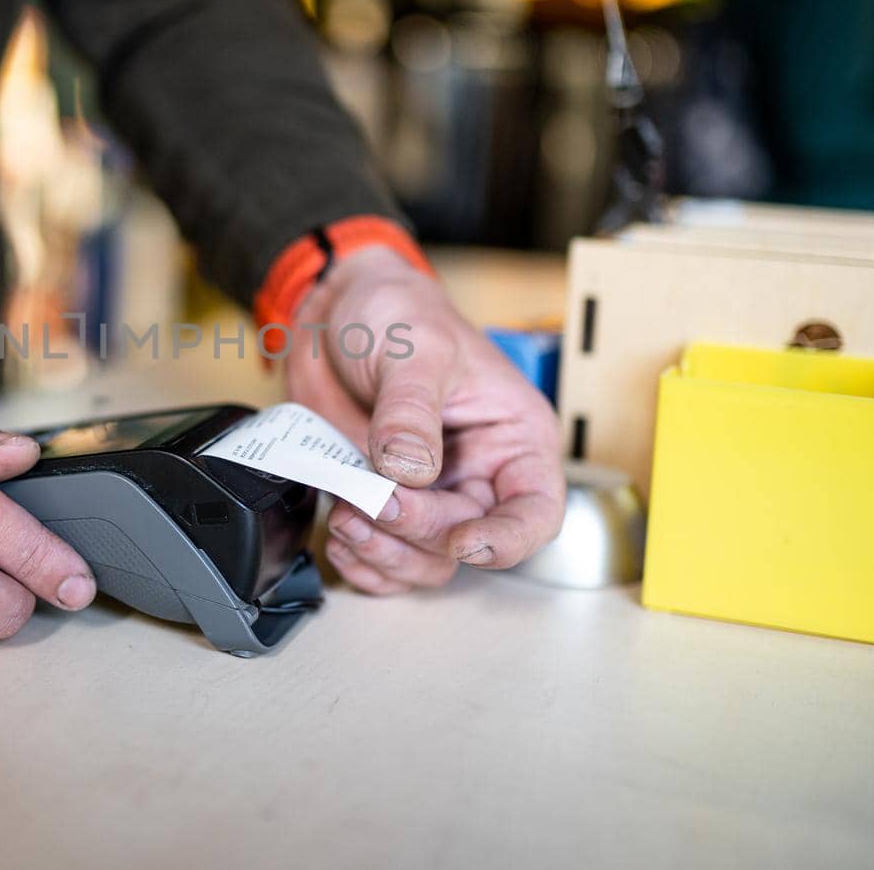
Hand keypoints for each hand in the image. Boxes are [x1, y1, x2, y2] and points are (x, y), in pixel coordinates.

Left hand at [285, 248, 563, 592]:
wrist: (340, 312)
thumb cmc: (400, 314)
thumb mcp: (415, 349)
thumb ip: (411, 411)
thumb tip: (410, 472)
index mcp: (514, 437)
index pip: (535, 511)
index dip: (507, 539)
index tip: (462, 543)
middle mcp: (478, 473)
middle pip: (467, 539)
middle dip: (417, 530)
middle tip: (370, 501)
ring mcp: (429, 493)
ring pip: (424, 559)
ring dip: (384, 553)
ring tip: (345, 520)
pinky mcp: (382, 500)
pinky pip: (383, 556)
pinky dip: (361, 560)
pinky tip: (338, 537)